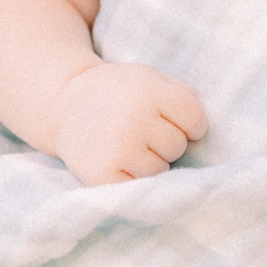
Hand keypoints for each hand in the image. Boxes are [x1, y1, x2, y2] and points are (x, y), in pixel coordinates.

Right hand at [49, 62, 207, 187]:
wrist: (65, 104)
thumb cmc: (119, 93)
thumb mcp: (152, 78)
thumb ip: (184, 96)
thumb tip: (202, 133)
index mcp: (150, 90)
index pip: (196, 121)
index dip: (190, 124)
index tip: (174, 121)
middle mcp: (135, 119)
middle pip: (178, 146)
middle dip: (166, 141)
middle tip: (140, 130)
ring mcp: (118, 148)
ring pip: (160, 170)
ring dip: (150, 161)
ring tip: (127, 144)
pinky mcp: (102, 175)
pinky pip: (139, 188)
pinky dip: (133, 178)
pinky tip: (119, 161)